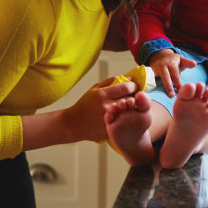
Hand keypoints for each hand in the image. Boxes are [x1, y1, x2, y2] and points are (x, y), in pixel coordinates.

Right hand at [22, 76, 137, 149]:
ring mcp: (109, 119)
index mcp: (102, 94)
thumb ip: (109, 81)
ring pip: (128, 112)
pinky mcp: (110, 130)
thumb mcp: (94, 89)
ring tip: (128, 106)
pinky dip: (125, 118)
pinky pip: (123, 122)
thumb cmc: (84, 105)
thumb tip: (125, 77)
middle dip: (134, 96)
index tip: (134, 86)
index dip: (133, 86)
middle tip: (134, 96)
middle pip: (130, 99)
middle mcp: (106, 106)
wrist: (73, 124)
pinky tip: (122, 116)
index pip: (126, 87)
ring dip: (131, 108)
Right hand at [148, 49, 195, 97]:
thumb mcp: (181, 59)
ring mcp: (154, 69)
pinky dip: (146, 84)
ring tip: (158, 95)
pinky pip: (147, 78)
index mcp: (171, 64)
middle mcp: (162, 66)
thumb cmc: (173, 60)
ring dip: (156, 86)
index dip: (179, 84)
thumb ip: (188, 63)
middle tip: (172, 96)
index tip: (182, 92)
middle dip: (168, 86)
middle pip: (166, 77)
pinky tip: (148, 93)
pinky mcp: (148, 72)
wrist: (159, 55)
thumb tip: (194, 64)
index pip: (176, 76)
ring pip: (155, 78)